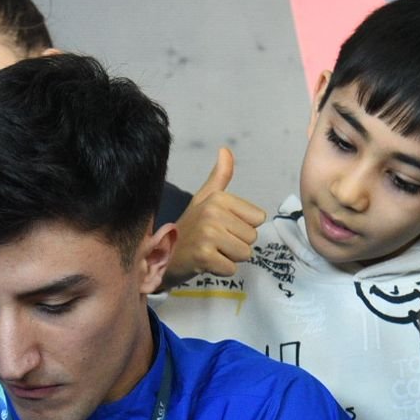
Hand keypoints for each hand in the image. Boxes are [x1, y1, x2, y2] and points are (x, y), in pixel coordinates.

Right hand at [162, 147, 265, 287]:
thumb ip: (219, 176)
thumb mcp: (203, 199)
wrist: (162, 255)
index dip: (242, 227)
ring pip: (244, 253)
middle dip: (236, 244)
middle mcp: (213, 213)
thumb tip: (225, 149)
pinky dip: (220, 270)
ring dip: (229, 258)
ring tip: (211, 252)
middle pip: (252, 237)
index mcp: (218, 198)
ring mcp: (208, 235)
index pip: (258, 218)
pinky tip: (205, 263)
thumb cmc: (189, 228)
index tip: (222, 228)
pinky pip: (231, 269)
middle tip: (215, 242)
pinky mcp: (204, 257)